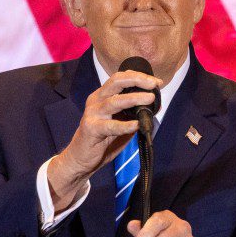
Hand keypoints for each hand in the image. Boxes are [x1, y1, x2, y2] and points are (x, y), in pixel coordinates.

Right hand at [48, 70, 161, 211]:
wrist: (79, 159)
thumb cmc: (101, 140)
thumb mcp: (118, 121)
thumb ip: (132, 113)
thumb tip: (153, 107)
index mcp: (102, 96)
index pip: (120, 78)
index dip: (138, 77)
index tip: (156, 82)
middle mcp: (96, 101)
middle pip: (116, 82)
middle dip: (137, 80)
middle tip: (154, 84)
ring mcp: (92, 114)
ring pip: (114, 101)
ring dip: (134, 98)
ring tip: (150, 99)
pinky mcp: (91, 129)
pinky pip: (111, 126)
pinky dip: (125, 125)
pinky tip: (137, 125)